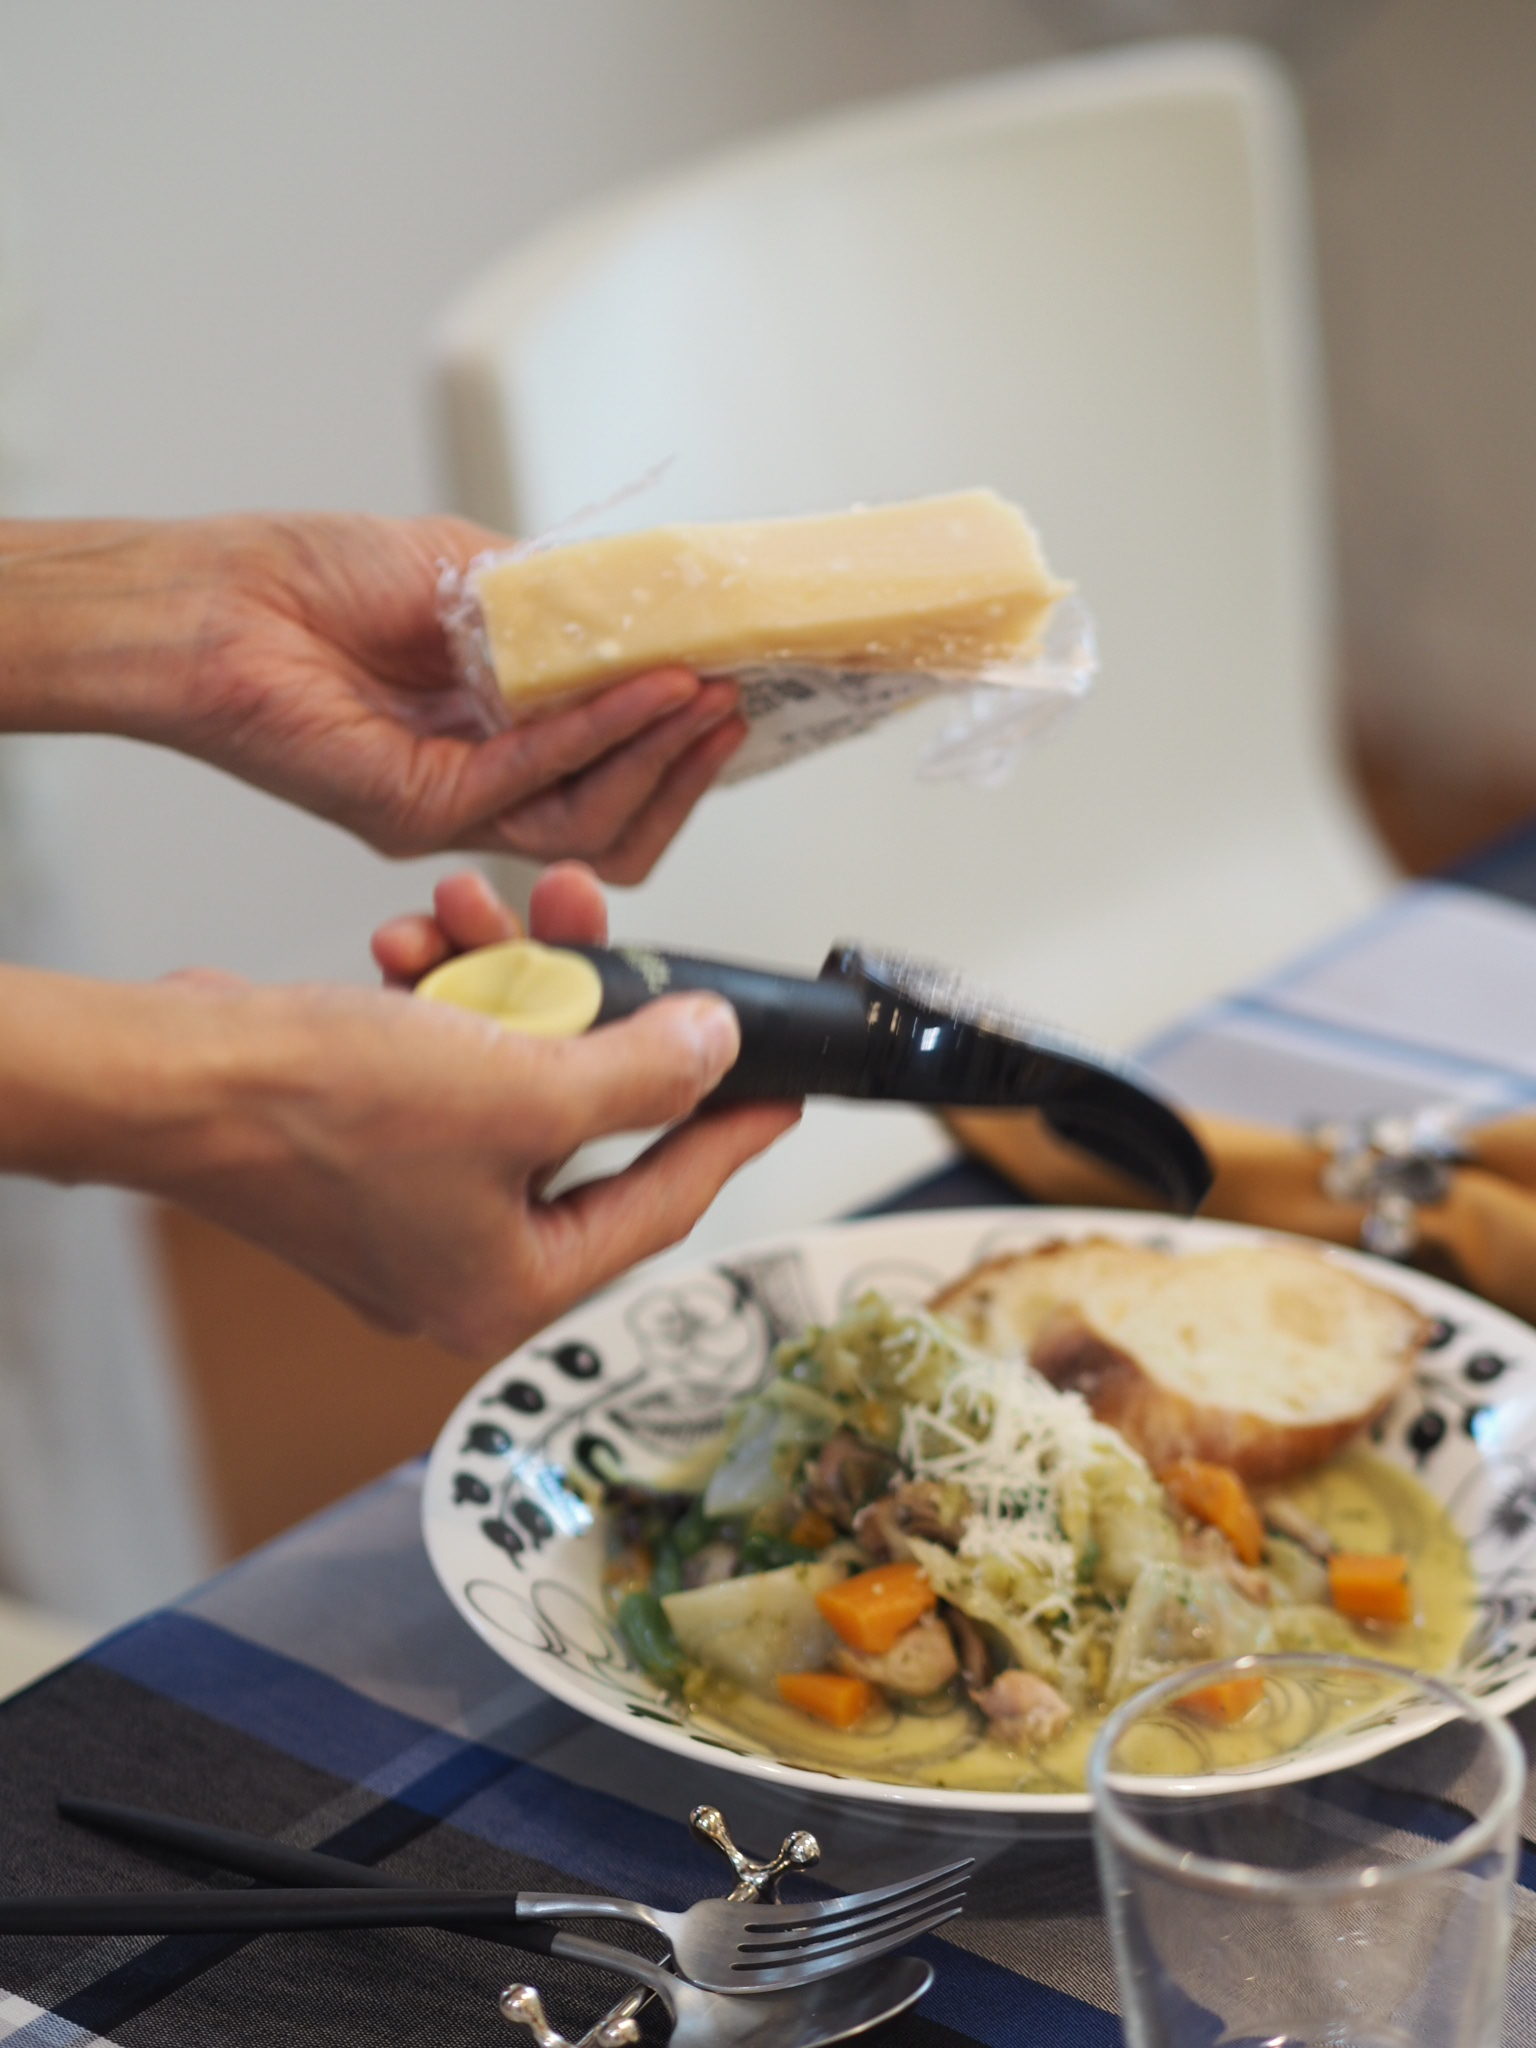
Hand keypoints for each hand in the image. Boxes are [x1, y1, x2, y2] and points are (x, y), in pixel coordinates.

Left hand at [0, 514, 747, 876]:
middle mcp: (481, 787)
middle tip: (736, 702)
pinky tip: (647, 690)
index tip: (733, 682)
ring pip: (591, 822)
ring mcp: (453, 809)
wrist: (217, 596)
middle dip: (689, 767)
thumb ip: (570, 609)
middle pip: (620, 819)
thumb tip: (672, 617)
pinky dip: (604, 735)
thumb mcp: (479, 572)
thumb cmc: (314, 579)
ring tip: (705, 693)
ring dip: (662, 756)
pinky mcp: (420, 812)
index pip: (617, 773)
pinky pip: (536, 786)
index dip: (682, 741)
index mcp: (499, 737)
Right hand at [0, 859, 796, 1355]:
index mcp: (511, 1286)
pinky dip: (441, 998)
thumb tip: (715, 1052)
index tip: (778, 1092)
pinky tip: (415, 942)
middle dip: (592, 1014)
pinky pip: (442, 1066)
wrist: (171, 1077)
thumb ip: (641, 1073)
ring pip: (508, 1078)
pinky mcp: (364, 1150)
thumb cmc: (319, 1110)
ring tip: (482, 908)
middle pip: (584, 1129)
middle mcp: (460, 1259)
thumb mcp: (522, 1088)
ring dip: (504, 983)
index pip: (661, 1205)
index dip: (728, 1136)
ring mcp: (408, 1205)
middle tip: (624, 950)